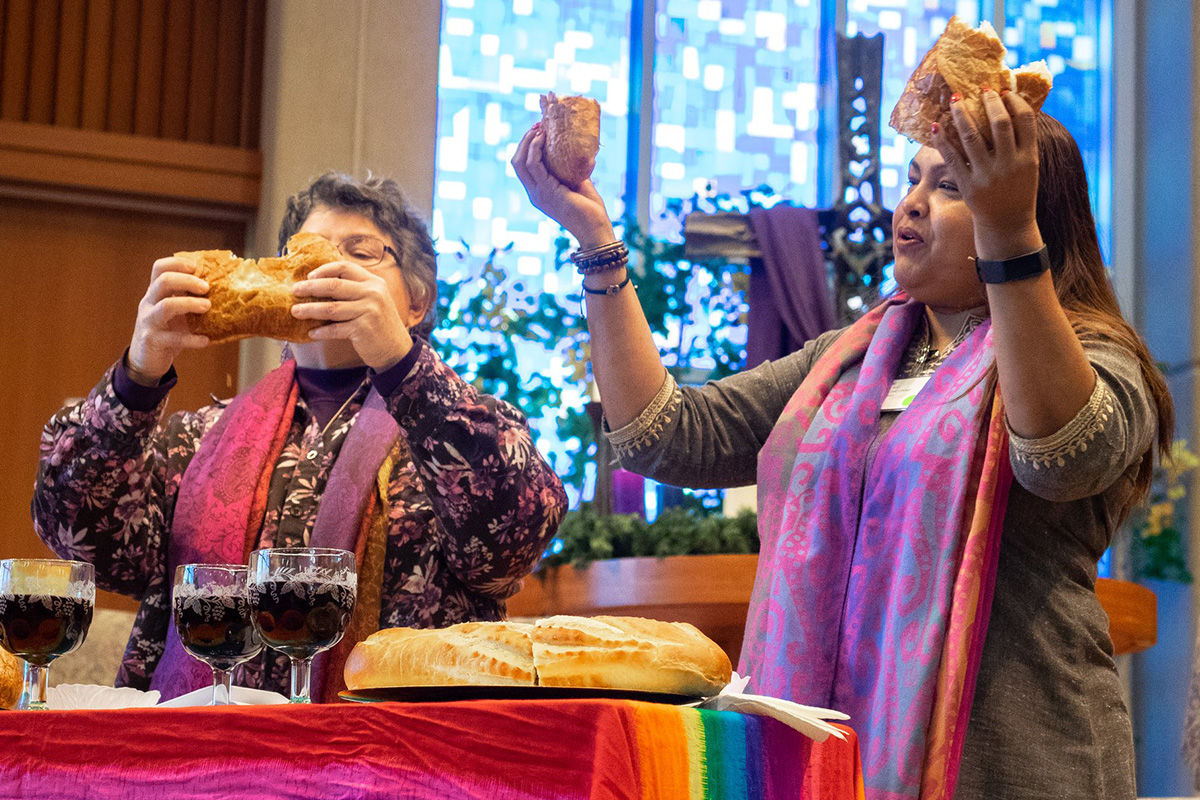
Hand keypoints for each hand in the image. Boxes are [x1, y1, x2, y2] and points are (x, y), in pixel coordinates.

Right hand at [127, 258, 210, 384]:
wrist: (146, 360)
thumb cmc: (167, 331)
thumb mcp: (175, 312)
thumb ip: (188, 298)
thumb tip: (222, 288)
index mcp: (155, 293)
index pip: (159, 268)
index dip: (177, 263)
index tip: (196, 266)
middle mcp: (149, 303)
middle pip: (163, 282)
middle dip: (187, 281)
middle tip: (206, 288)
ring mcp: (149, 321)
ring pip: (166, 306)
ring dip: (189, 304)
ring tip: (207, 307)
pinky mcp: (153, 340)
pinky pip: (173, 338)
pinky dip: (192, 339)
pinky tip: (205, 340)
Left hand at [291, 260, 413, 370]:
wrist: (396, 350)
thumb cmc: (380, 324)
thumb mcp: (374, 300)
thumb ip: (355, 290)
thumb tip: (321, 283)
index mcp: (374, 282)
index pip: (345, 268)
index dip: (324, 270)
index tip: (309, 276)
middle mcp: (373, 293)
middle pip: (334, 285)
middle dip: (310, 287)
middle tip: (295, 291)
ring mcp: (369, 310)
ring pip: (331, 308)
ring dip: (310, 310)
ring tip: (296, 312)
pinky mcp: (364, 329)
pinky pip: (335, 329)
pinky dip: (322, 331)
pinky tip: (311, 333)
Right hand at [511, 125, 615, 247]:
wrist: (595, 229)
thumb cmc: (590, 209)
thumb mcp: (577, 183)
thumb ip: (571, 169)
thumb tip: (575, 148)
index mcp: (539, 192)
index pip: (522, 166)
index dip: (527, 146)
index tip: (540, 130)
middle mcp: (534, 193)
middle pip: (516, 162)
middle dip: (525, 140)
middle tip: (538, 125)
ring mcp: (538, 193)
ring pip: (520, 161)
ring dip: (529, 141)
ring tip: (540, 128)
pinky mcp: (547, 191)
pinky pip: (534, 164)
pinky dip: (536, 148)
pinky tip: (544, 138)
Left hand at [932, 89, 1043, 259]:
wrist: (1007, 225)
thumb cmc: (1018, 191)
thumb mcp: (1028, 166)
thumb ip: (1020, 141)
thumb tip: (1006, 108)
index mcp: (1028, 157)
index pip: (1025, 120)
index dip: (1014, 102)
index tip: (1005, 91)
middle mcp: (1009, 165)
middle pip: (999, 124)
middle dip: (990, 102)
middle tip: (982, 89)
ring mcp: (987, 176)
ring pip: (972, 137)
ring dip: (962, 114)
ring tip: (956, 98)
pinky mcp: (967, 185)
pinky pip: (952, 157)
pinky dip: (942, 140)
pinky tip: (936, 125)